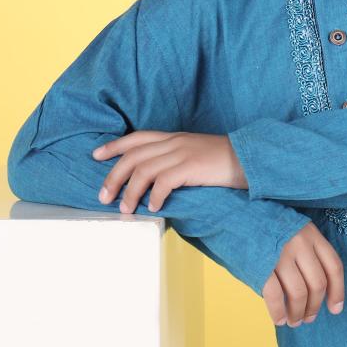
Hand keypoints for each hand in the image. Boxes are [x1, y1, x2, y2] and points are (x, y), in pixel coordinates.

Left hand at [92, 130, 247, 212]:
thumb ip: (175, 161)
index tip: (96, 156)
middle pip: (133, 156)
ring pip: (144, 170)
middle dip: (113, 176)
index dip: (114, 146)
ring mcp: (182, 153)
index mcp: (173, 137)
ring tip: (125, 209)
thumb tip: (156, 181)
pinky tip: (152, 208)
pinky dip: (154, 196)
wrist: (251, 157)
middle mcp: (174, 142)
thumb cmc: (224, 161)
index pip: (136, 138)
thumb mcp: (195, 154)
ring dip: (130, 191)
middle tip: (103, 196)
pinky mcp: (191, 167)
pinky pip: (164, 181)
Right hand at [263, 223, 345, 326]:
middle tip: (308, 319)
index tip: (335, 309)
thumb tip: (313, 289)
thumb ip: (304, 252)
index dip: (337, 292)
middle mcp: (300, 242)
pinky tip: (279, 320)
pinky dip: (278, 312)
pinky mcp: (261, 264)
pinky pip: (274, 295)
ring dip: (297, 313)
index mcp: (311, 233)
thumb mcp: (291, 229)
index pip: (334, 267)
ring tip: (293, 321)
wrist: (230, 210)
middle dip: (314, 307)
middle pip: (317, 283)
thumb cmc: (261, 224)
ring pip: (299, 293)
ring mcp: (280, 253)